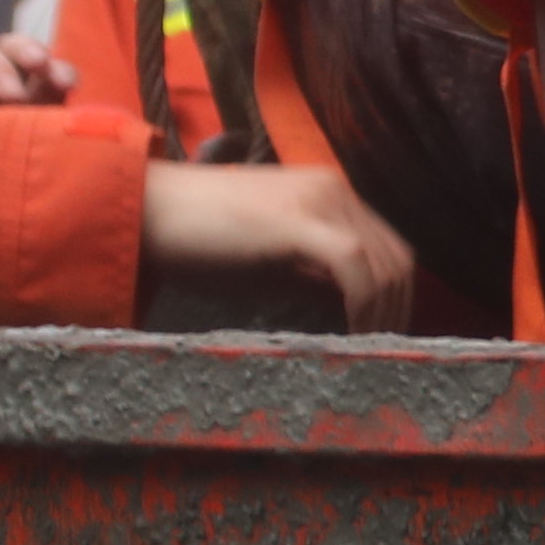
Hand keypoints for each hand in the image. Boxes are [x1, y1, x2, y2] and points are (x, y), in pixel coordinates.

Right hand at [140, 162, 417, 333]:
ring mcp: (319, 201)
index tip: (385, 338)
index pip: (388, 248)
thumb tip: (353, 308)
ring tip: (368, 352)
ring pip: (383, 263)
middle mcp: (334, 190)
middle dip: (398, 310)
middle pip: (397, 257)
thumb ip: (313, 276)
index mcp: (331, 194)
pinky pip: (355, 266)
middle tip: (386, 354)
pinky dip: (363, 305)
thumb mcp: (270, 261)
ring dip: (383, 314)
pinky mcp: (299, 221)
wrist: (145, 210)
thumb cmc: (198, 240)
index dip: (395, 297)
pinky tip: (352, 336)